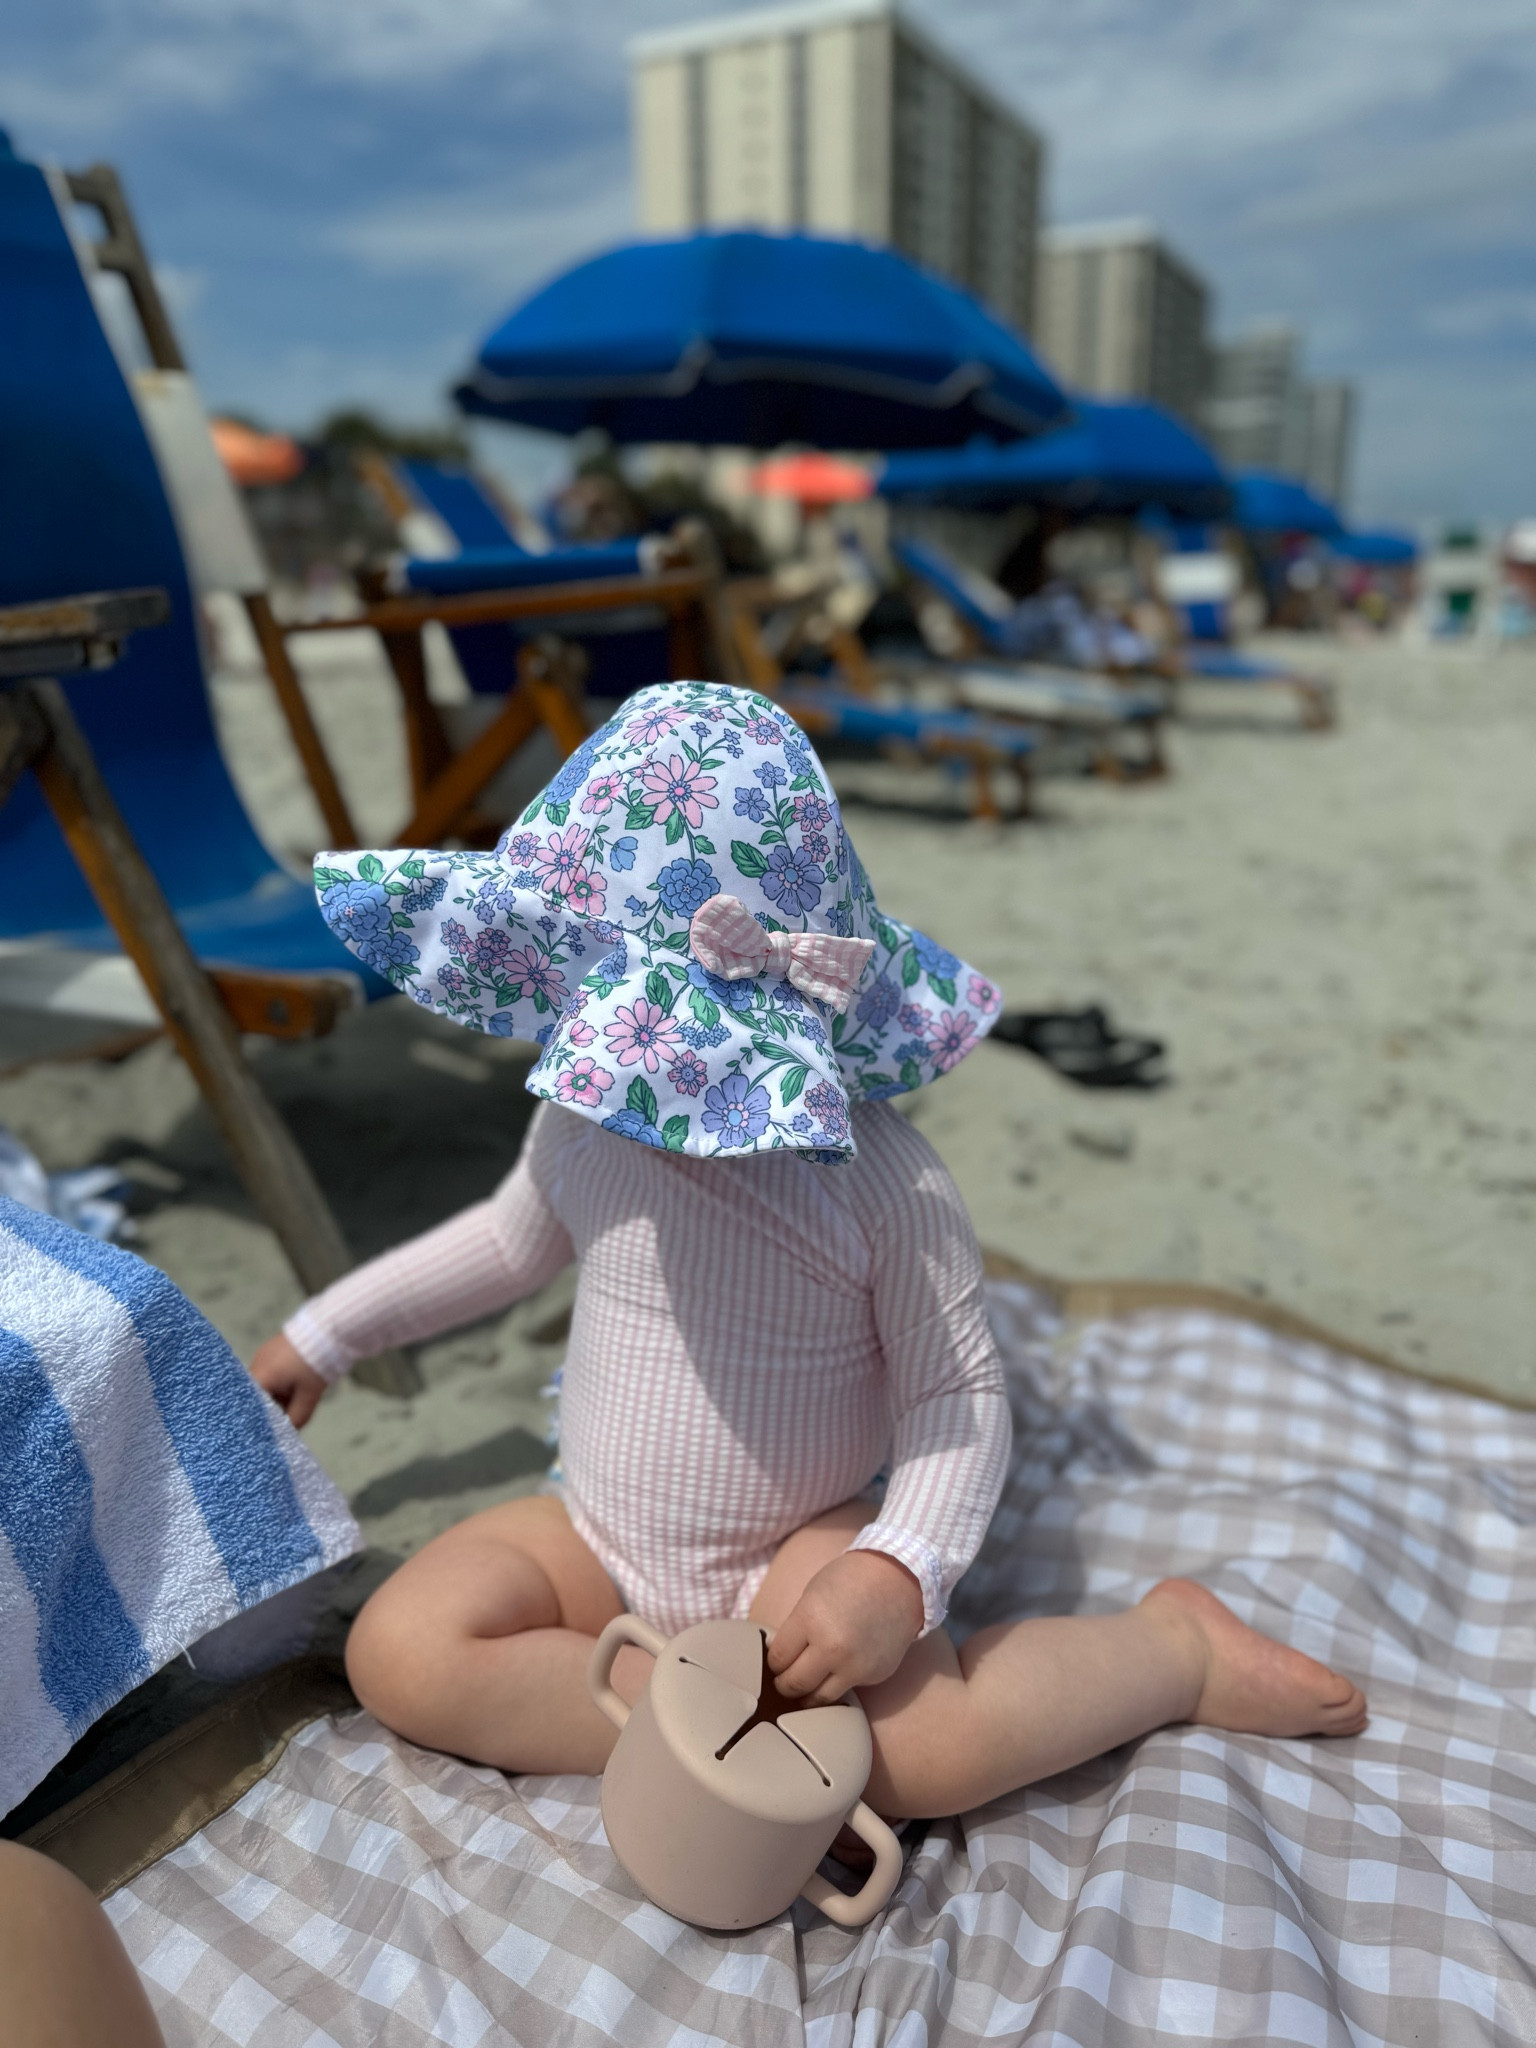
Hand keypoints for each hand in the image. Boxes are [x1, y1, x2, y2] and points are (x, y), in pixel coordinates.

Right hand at [248, 1332, 327, 1427]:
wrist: (328, 1330)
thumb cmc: (315, 1365)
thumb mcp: (308, 1395)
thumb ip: (297, 1416)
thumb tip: (290, 1432)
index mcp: (261, 1376)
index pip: (249, 1404)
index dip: (256, 1418)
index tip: (265, 1429)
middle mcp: (256, 1365)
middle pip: (255, 1395)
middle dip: (267, 1408)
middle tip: (281, 1420)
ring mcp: (264, 1355)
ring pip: (264, 1384)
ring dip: (274, 1396)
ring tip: (290, 1405)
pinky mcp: (273, 1349)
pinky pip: (269, 1372)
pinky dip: (278, 1384)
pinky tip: (292, 1390)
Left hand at [766, 1550, 923, 1705]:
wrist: (899, 1579)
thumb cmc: (851, 1579)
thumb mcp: (812, 1595)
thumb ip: (797, 1629)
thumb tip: (781, 1658)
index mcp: (811, 1621)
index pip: (778, 1659)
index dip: (772, 1662)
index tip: (775, 1662)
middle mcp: (833, 1649)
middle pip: (794, 1685)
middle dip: (785, 1685)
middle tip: (784, 1681)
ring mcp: (856, 1667)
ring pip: (819, 1699)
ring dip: (808, 1695)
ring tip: (806, 1686)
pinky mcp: (874, 1676)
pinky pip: (847, 1689)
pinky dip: (838, 1684)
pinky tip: (837, 1671)